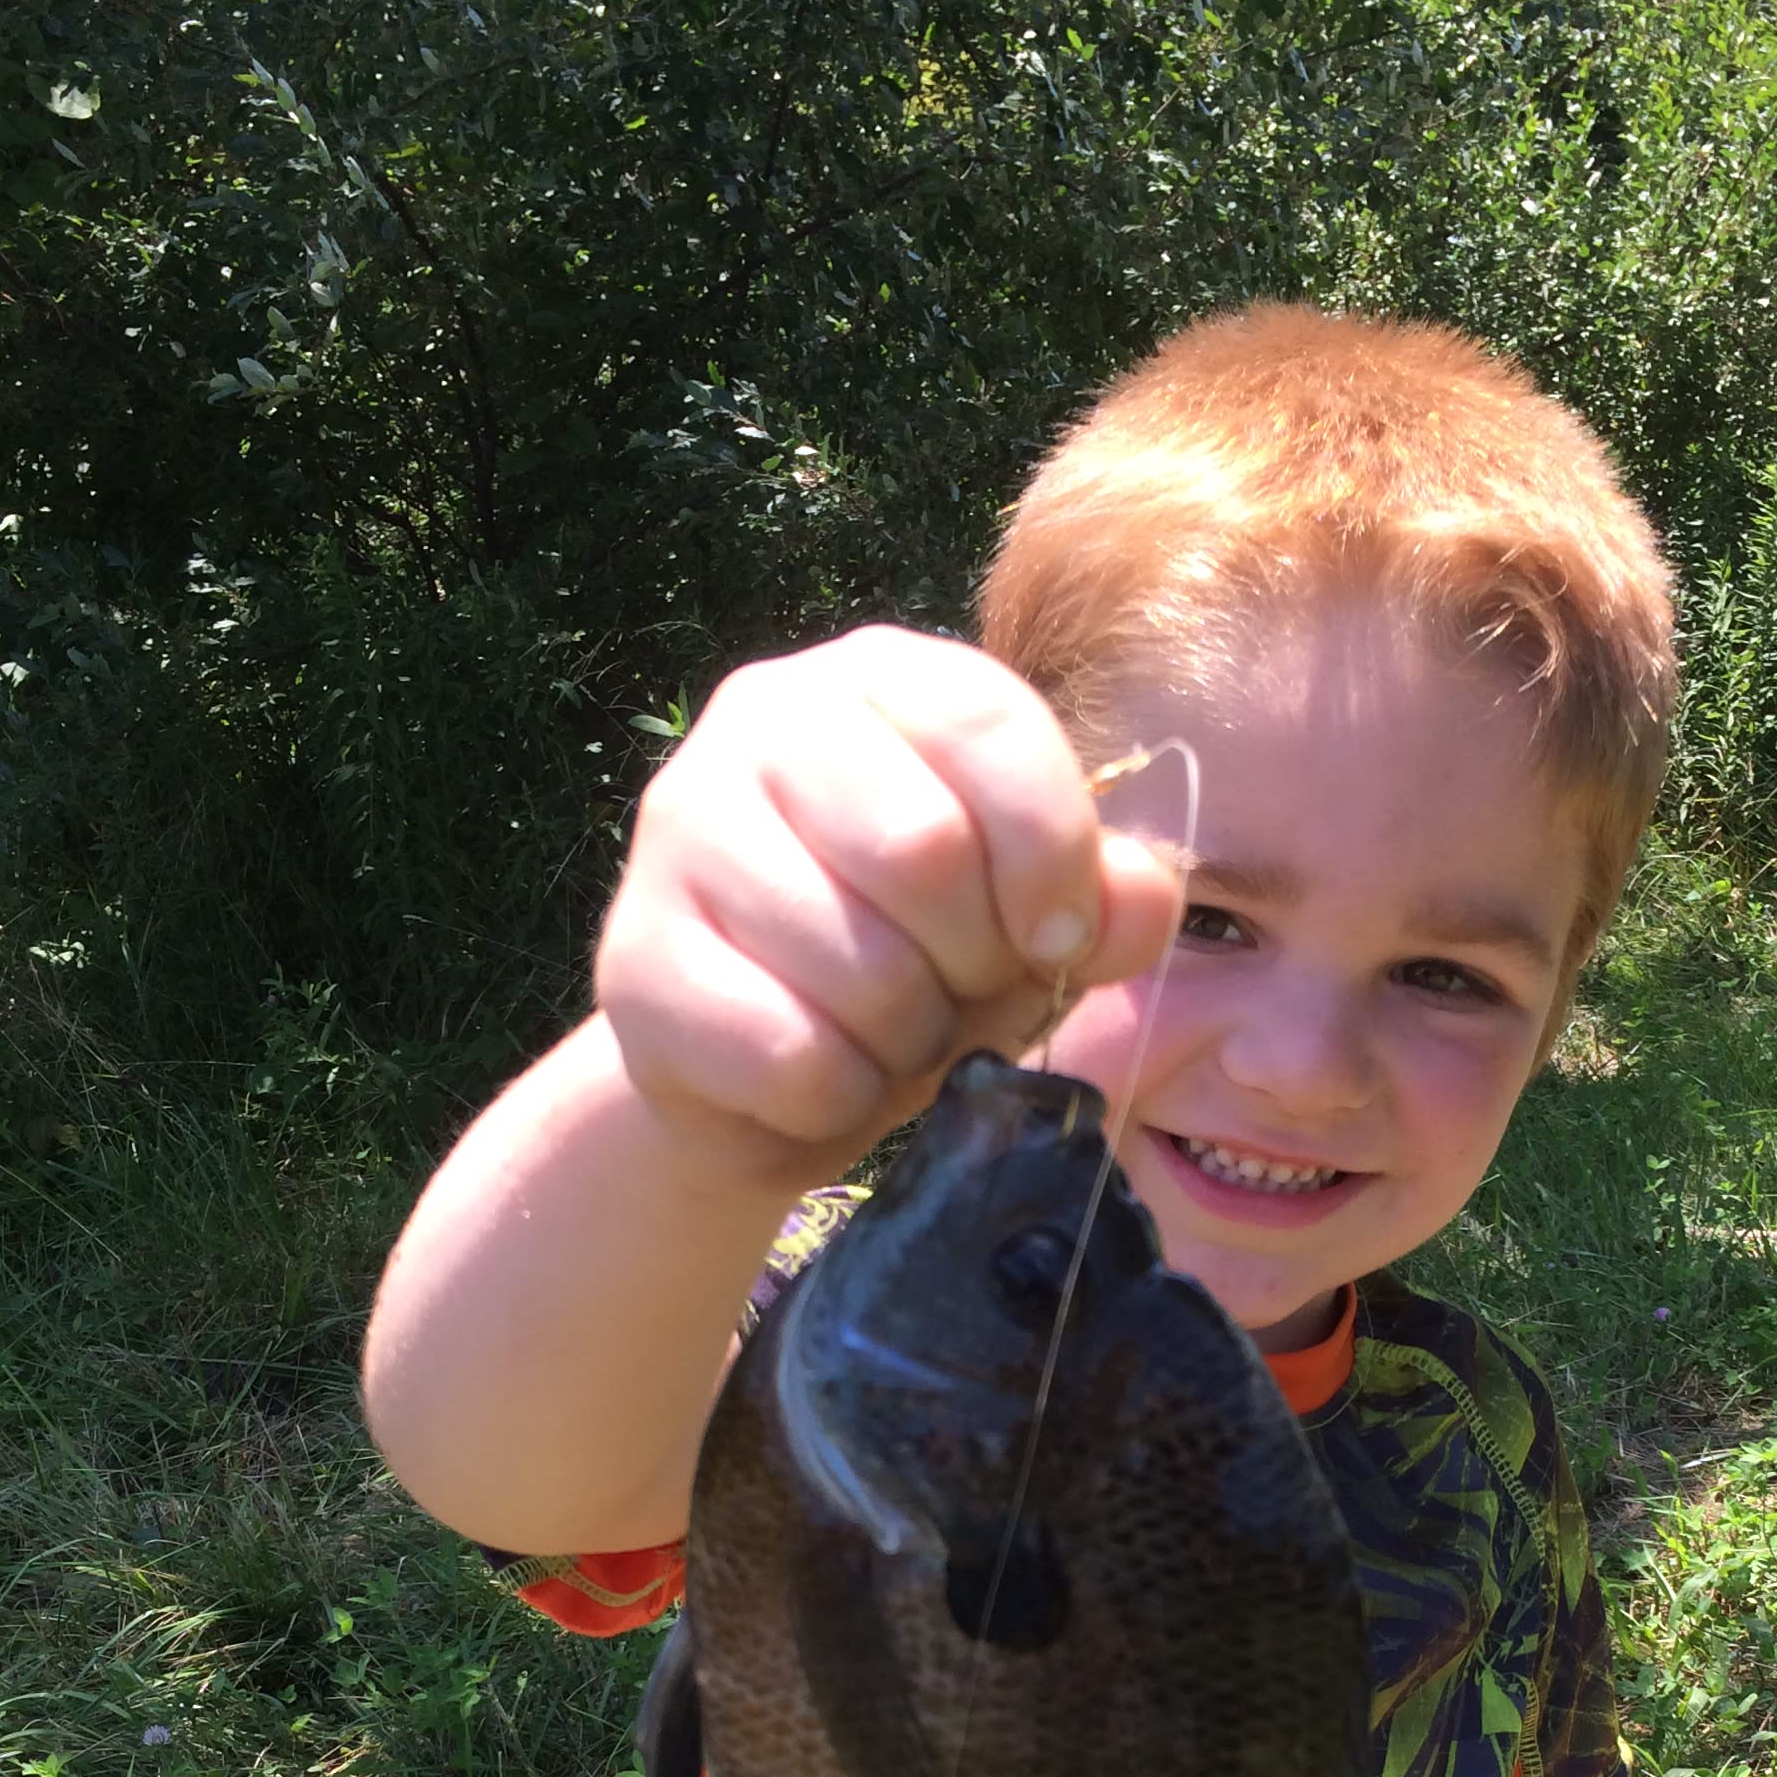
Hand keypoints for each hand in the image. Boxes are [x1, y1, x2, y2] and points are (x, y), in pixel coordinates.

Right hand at [594, 627, 1182, 1178]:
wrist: (762, 1069)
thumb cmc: (916, 960)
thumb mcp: (1028, 919)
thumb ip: (1104, 900)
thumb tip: (1142, 900)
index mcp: (879, 678)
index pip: (988, 725)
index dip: (1051, 855)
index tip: (1057, 942)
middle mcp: (763, 720)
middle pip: (921, 849)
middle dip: (972, 961)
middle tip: (958, 996)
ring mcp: (682, 832)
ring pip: (856, 967)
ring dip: (908, 1042)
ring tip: (889, 1038)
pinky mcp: (634, 960)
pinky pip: (790, 1055)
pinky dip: (839, 1098)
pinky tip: (822, 1080)